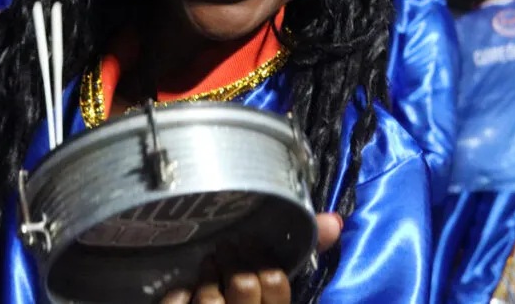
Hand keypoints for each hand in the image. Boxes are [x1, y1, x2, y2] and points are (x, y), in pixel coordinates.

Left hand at [160, 213, 342, 303]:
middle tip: (226, 246)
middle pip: (243, 285)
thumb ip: (312, 254)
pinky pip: (180, 303)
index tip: (248, 239)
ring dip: (207, 273)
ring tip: (209, 262)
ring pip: (210, 297)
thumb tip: (334, 220)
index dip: (260, 256)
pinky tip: (185, 289)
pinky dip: (180, 295)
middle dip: (232, 259)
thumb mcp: (279, 296)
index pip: (275, 282)